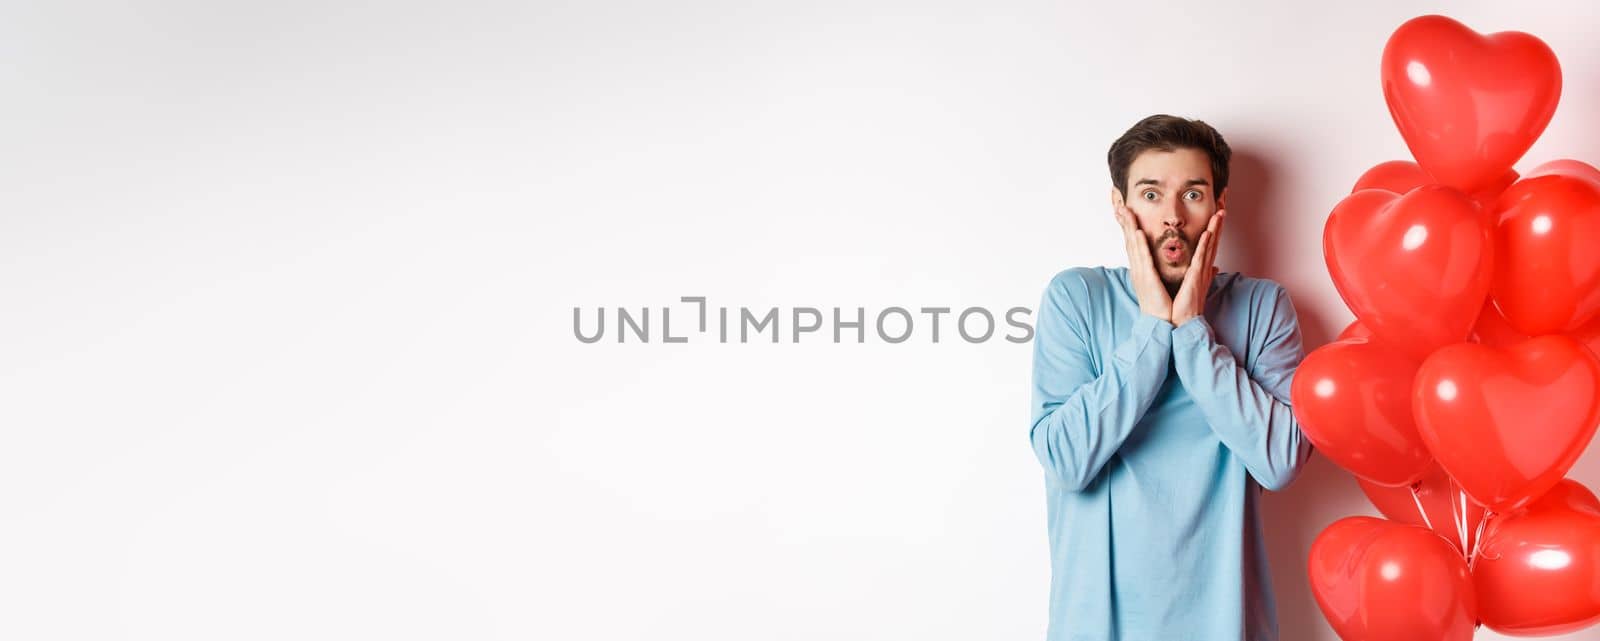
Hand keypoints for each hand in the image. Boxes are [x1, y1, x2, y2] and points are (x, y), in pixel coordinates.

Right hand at [1114, 204, 1172, 320]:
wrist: (1163, 324)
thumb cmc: (1166, 306)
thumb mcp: (1167, 284)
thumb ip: (1172, 271)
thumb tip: (1186, 262)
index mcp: (1144, 269)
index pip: (1135, 243)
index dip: (1130, 226)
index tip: (1127, 211)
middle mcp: (1139, 269)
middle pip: (1130, 240)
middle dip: (1125, 222)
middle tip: (1119, 204)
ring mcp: (1141, 274)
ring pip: (1134, 246)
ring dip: (1129, 227)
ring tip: (1125, 211)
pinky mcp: (1147, 280)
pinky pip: (1143, 259)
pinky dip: (1140, 245)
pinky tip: (1137, 232)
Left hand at [1171, 210, 1224, 326]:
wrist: (1183, 324)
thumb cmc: (1186, 307)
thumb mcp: (1195, 287)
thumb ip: (1205, 275)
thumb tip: (1215, 268)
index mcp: (1202, 271)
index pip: (1210, 246)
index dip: (1215, 230)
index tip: (1218, 215)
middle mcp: (1204, 270)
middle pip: (1213, 243)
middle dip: (1218, 225)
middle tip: (1223, 207)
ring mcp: (1201, 273)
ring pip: (1210, 247)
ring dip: (1215, 230)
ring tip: (1219, 214)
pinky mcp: (1195, 279)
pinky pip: (1201, 259)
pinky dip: (1205, 246)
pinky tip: (1208, 234)